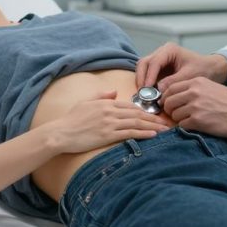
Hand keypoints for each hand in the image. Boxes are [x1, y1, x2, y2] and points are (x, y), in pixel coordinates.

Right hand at [48, 90, 170, 153]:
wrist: (60, 132)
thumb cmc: (71, 119)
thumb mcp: (86, 102)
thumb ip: (101, 95)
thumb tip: (114, 91)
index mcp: (106, 103)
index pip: (130, 105)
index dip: (144, 110)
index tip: (155, 114)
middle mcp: (110, 111)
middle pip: (137, 114)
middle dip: (153, 118)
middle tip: (166, 122)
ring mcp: (110, 123)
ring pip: (136, 123)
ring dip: (152, 126)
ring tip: (164, 129)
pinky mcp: (108, 135)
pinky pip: (129, 133)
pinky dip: (142, 133)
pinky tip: (152, 135)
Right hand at [136, 43, 226, 89]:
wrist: (211, 69)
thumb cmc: (203, 69)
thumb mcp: (189, 76)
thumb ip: (173, 82)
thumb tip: (158, 90)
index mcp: (170, 50)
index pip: (154, 62)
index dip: (149, 76)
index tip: (147, 89)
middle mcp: (161, 53)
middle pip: (144, 63)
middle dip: (141, 78)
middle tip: (142, 93)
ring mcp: (159, 60)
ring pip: (143, 68)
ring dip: (142, 81)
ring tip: (144, 95)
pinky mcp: (159, 69)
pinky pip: (147, 75)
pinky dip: (146, 84)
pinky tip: (149, 95)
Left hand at [161, 77, 226, 137]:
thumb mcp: (211, 87)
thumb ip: (193, 90)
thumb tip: (176, 98)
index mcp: (196, 82)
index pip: (171, 88)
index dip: (167, 98)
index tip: (169, 104)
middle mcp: (194, 92)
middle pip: (169, 101)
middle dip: (170, 110)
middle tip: (177, 115)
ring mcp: (195, 106)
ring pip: (174, 114)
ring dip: (179, 120)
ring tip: (189, 120)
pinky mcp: (197, 120)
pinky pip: (181, 125)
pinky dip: (185, 127)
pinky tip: (195, 126)